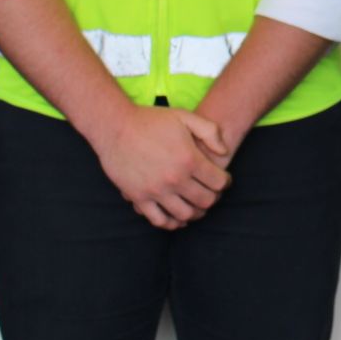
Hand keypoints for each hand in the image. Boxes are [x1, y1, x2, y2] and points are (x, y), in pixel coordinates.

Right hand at [93, 104, 230, 230]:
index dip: (225, 182)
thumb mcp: (185, 117)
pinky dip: (172, 223)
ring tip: (196, 205)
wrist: (116, 127)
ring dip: (196, 213)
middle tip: (211, 193)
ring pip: (185, 214)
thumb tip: (224, 152)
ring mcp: (156, 191)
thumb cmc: (151, 120)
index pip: (218, 182)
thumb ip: (210, 131)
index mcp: (189, 159)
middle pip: (205, 201)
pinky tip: (177, 217)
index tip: (223, 180)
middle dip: (213, 198)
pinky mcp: (139, 198)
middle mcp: (175, 179)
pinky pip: (160, 220)